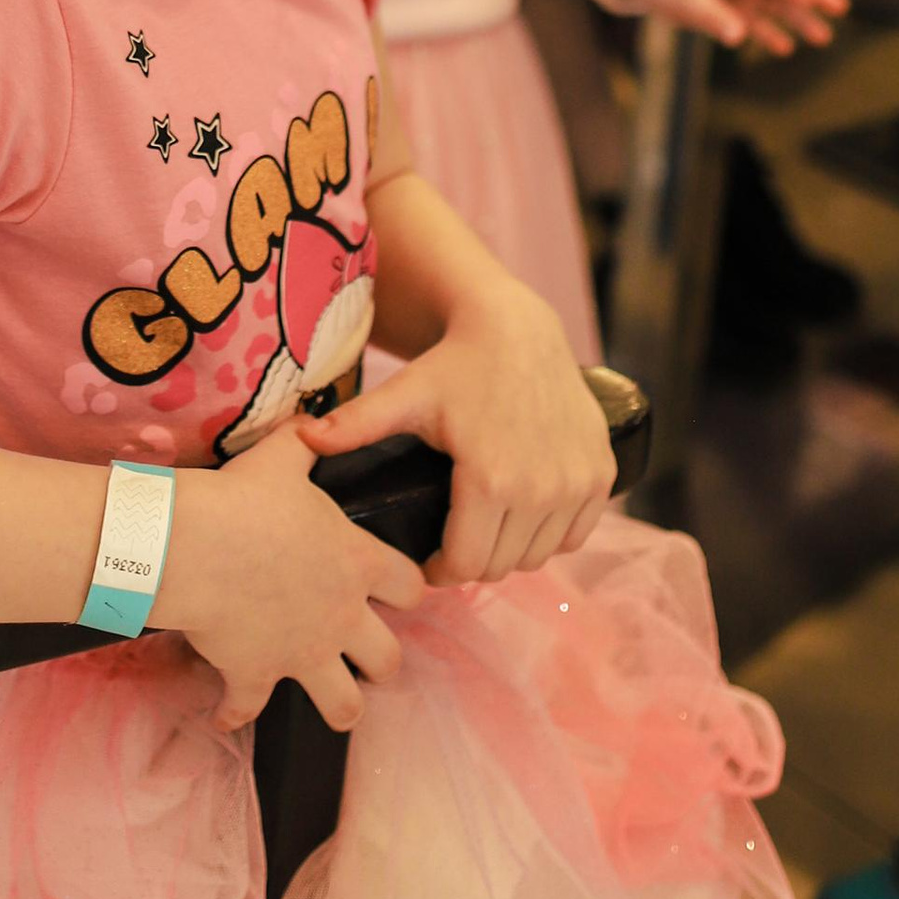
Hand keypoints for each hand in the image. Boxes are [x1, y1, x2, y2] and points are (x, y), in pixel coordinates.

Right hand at [155, 424, 425, 734]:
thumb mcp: (281, 459)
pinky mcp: (255, 676)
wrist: (194, 546)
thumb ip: (304, 442)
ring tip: (335, 702)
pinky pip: (248, 708)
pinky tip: (228, 713)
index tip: (400, 590)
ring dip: (340, 706)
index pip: (410, 586)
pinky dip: (237, 711)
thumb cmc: (245, 499)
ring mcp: (301, 654)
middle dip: (382, 660)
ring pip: (343, 705)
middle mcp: (340, 618)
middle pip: (387, 659)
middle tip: (369, 653)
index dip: (409, 589)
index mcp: (358, 565)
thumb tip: (311, 422)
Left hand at [300, 280, 615, 587]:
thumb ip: (354, 425)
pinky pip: (575, 534)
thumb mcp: (404, 395)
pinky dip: (552, 533)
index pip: (465, 565)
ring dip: (512, 549)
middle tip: (453, 541)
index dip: (440, 570)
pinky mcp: (600, 474)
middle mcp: (541, 490)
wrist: (518, 328)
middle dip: (472, 561)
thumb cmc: (456, 364)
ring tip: (486, 526)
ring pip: (538, 555)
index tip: (429, 558)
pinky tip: (527, 513)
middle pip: (501, 566)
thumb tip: (298, 439)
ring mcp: (576, 483)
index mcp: (490, 481)